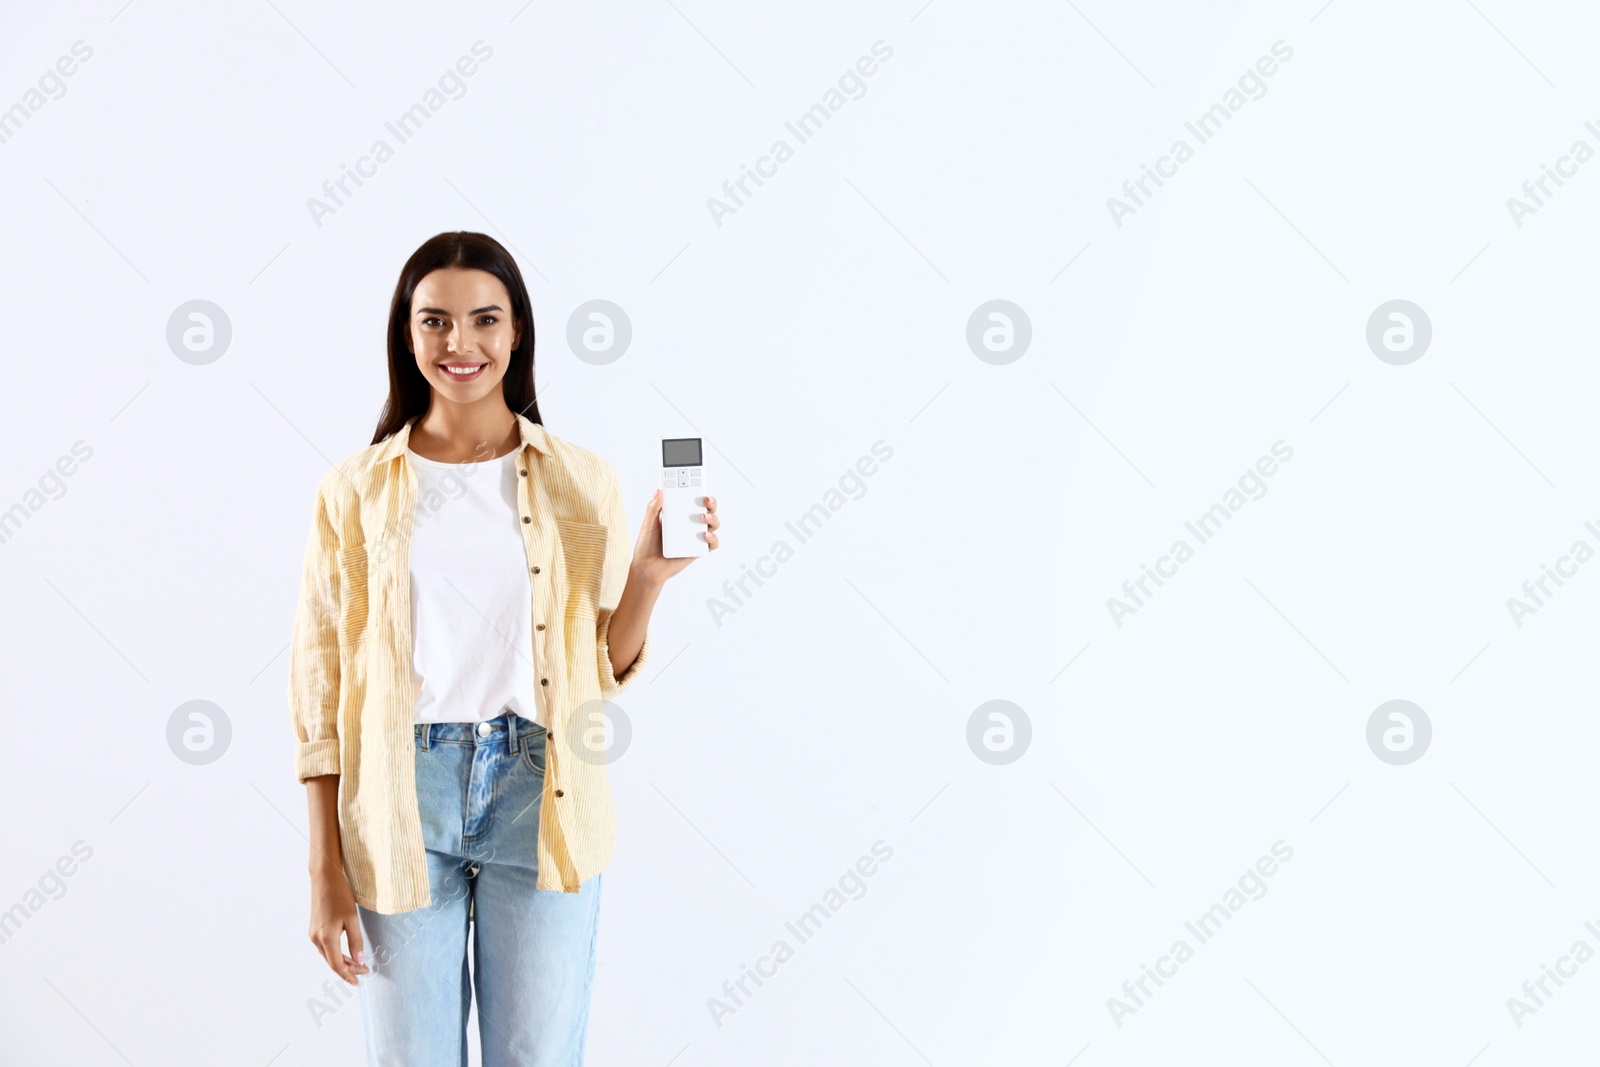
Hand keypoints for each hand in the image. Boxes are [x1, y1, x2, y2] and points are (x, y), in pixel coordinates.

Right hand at [309, 864, 369, 985]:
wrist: (324, 878)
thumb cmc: (340, 895)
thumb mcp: (352, 918)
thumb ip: (356, 941)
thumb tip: (359, 961)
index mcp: (326, 938)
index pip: (337, 965)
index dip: (348, 975)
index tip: (358, 982)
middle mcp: (316, 939)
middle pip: (332, 962)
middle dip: (348, 969)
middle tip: (364, 972)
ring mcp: (313, 934)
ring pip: (328, 955)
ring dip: (342, 962)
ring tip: (358, 964)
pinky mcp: (314, 929)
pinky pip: (325, 947)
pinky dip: (336, 953)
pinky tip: (346, 953)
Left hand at [631, 489, 718, 586]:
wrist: (647, 568)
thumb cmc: (646, 546)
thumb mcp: (647, 524)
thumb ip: (653, 508)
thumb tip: (658, 491)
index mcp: (677, 513)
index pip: (691, 498)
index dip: (697, 489)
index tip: (698, 481)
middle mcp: (689, 523)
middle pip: (706, 509)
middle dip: (710, 501)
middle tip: (706, 499)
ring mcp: (695, 536)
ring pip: (712, 523)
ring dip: (713, 518)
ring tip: (704, 517)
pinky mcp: (698, 550)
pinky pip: (712, 543)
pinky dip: (712, 538)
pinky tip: (705, 535)